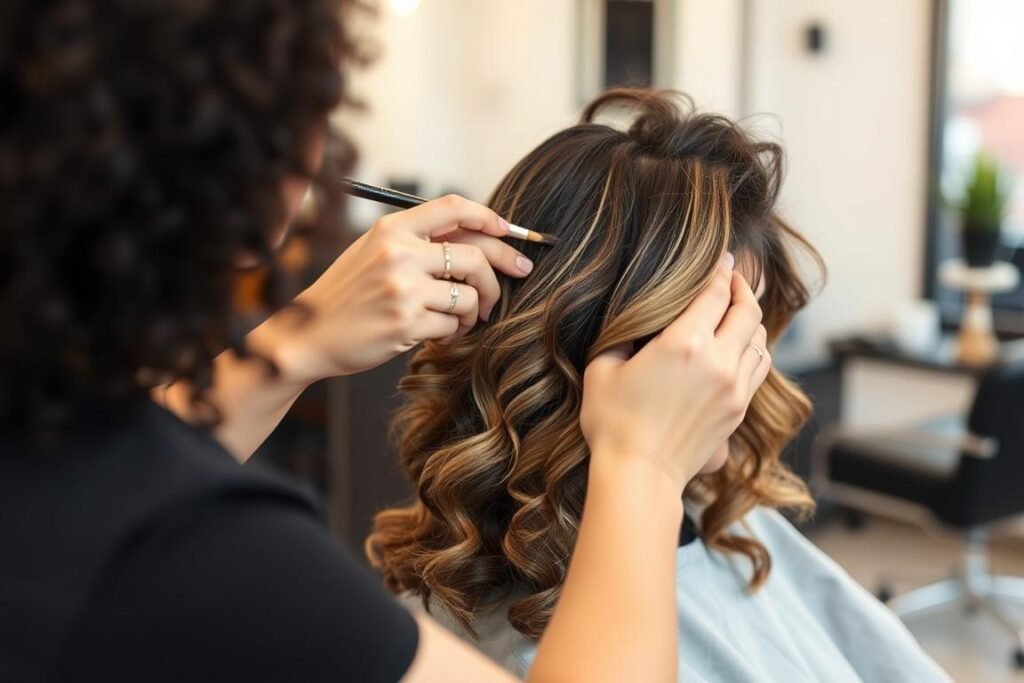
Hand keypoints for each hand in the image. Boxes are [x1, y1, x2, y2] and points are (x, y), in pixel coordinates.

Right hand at [263, 195, 533, 383]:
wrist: (308, 334)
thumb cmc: (347, 294)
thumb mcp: (373, 252)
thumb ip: (418, 242)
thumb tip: (479, 240)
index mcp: (392, 228)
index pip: (455, 208)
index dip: (490, 217)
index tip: (508, 231)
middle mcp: (399, 252)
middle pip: (476, 256)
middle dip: (499, 276)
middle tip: (502, 291)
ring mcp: (403, 288)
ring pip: (469, 297)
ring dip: (474, 313)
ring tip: (461, 322)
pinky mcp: (406, 323)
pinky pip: (453, 325)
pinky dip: (453, 334)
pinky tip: (438, 337)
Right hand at [579, 254, 770, 489]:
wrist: (639, 475)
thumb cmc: (612, 424)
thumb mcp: (602, 369)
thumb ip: (620, 337)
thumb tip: (632, 322)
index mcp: (683, 343)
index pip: (715, 293)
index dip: (721, 271)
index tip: (724, 259)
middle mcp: (717, 360)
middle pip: (748, 311)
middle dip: (742, 289)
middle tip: (733, 279)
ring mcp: (734, 387)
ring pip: (760, 339)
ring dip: (751, 320)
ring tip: (739, 311)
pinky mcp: (738, 409)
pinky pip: (759, 368)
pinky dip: (755, 349)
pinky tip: (742, 347)